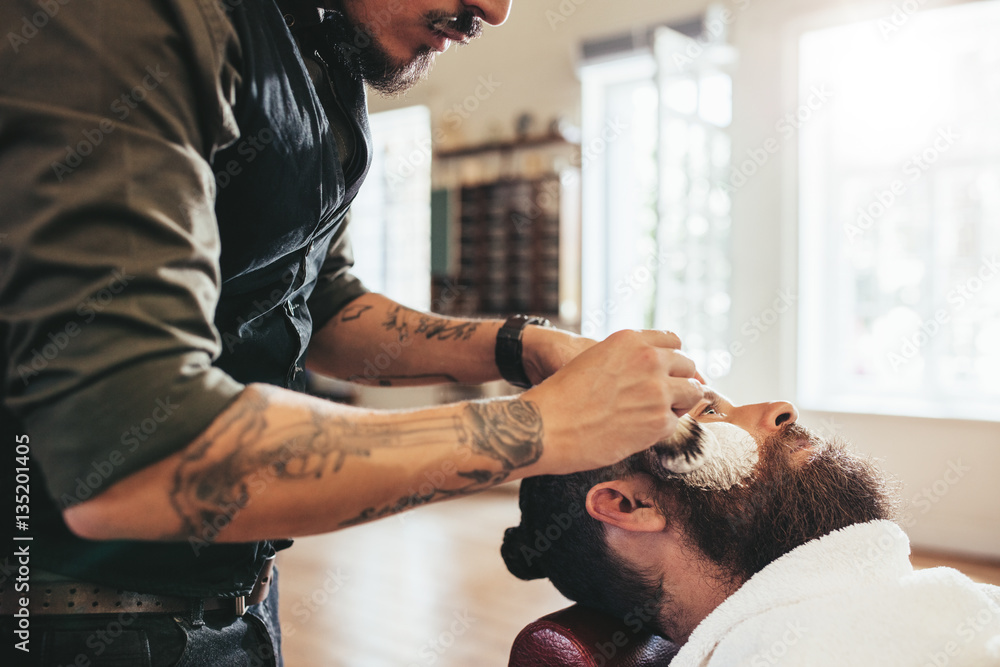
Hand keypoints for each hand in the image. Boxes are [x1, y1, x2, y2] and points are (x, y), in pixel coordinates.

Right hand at [522, 329, 704, 474]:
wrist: (546, 426)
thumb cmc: (563, 397)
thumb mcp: (595, 359)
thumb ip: (626, 359)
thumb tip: (653, 374)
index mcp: (631, 340)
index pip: (673, 341)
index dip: (670, 360)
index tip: (665, 374)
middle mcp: (649, 359)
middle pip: (687, 365)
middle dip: (677, 382)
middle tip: (659, 399)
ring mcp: (658, 389)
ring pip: (692, 392)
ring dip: (678, 404)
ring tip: (651, 416)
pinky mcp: (660, 420)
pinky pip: (676, 422)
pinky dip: (662, 429)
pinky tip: (637, 431)